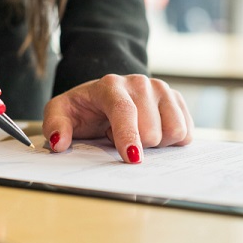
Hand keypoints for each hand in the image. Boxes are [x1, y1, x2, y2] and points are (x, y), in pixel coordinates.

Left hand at [42, 74, 193, 162]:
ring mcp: (162, 90)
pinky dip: (172, 141)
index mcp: (110, 86)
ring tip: (138, 135)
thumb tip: (58, 142)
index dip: (129, 137)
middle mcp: (140, 83)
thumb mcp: (60, 113)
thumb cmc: (84, 109)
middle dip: (138, 144)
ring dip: (157, 143)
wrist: (106, 95)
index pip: (124, 111)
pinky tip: (154, 133)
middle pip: (152, 130)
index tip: (132, 158)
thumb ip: (55, 125)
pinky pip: (186, 131)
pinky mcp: (177, 100)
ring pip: (174, 131)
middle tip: (119, 138)